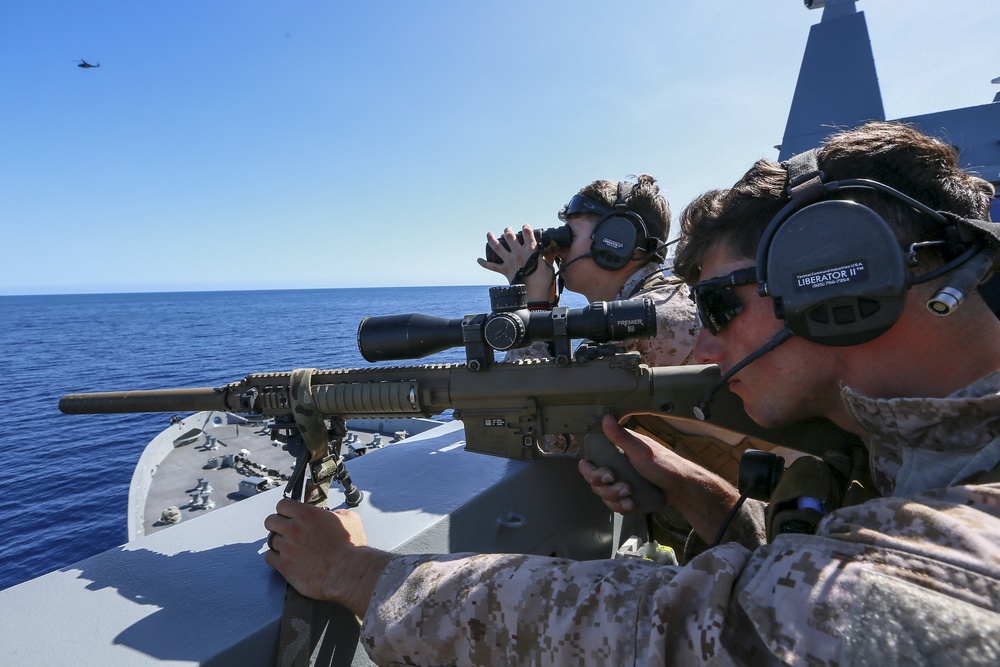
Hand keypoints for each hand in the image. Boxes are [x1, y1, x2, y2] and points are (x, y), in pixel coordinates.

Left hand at [264, 498, 391, 617]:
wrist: (347, 572)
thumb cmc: (350, 548)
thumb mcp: (351, 520)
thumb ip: (340, 513)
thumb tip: (336, 514)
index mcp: (307, 514)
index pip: (282, 504)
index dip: (286, 510)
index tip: (289, 515)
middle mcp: (293, 529)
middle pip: (270, 521)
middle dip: (277, 524)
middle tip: (285, 530)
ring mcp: (287, 548)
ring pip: (270, 540)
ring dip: (278, 542)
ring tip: (289, 547)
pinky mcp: (284, 566)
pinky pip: (269, 557)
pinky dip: (275, 557)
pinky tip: (285, 558)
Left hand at [478, 224, 555, 301]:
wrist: (534, 294)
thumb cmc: (543, 280)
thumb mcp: (548, 265)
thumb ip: (548, 255)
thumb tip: (552, 248)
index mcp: (531, 250)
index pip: (527, 233)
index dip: (525, 227)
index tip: (525, 227)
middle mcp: (518, 253)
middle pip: (509, 237)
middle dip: (507, 231)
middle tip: (507, 230)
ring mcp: (510, 261)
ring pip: (497, 247)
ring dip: (491, 239)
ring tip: (489, 234)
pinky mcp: (505, 270)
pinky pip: (492, 266)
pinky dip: (484, 263)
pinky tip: (478, 260)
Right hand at [578, 414, 740, 542]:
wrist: (681, 488)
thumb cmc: (664, 465)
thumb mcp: (641, 450)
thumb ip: (621, 436)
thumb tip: (606, 417)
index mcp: (614, 451)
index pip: (589, 462)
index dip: (592, 472)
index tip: (609, 475)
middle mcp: (614, 465)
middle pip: (593, 482)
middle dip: (607, 489)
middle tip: (626, 488)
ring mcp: (619, 481)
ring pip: (603, 495)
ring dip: (615, 498)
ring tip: (631, 496)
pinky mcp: (625, 494)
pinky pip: (612, 504)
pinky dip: (620, 506)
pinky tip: (631, 503)